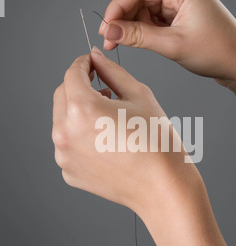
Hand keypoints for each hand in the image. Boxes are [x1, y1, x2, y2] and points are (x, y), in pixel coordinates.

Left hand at [52, 49, 196, 217]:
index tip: (93, 63)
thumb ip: (111, 72)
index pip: (72, 73)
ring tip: (109, 117)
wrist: (163, 187)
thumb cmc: (157, 143)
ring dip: (79, 112)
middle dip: (79, 86)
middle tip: (104, 89)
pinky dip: (81, 136)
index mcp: (81, 109)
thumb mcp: (138, 95)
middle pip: (62, 95)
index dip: (84, 63)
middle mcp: (65, 133)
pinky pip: (69, 144)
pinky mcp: (69, 172)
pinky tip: (106, 140)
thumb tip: (96, 57)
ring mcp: (64, 156)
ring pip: (63, 120)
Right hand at [99, 0, 235, 85]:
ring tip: (122, 44)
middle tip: (109, 40)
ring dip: (132, 26)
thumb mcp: (172, 44)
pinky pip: (156, 18)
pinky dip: (145, 29)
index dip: (117, 7)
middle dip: (123, 18)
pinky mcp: (182, 13)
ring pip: (146, 8)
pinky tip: (138, 41)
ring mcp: (182, 1)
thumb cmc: (217, 52)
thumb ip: (138, 36)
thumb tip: (110, 31)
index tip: (105, 28)